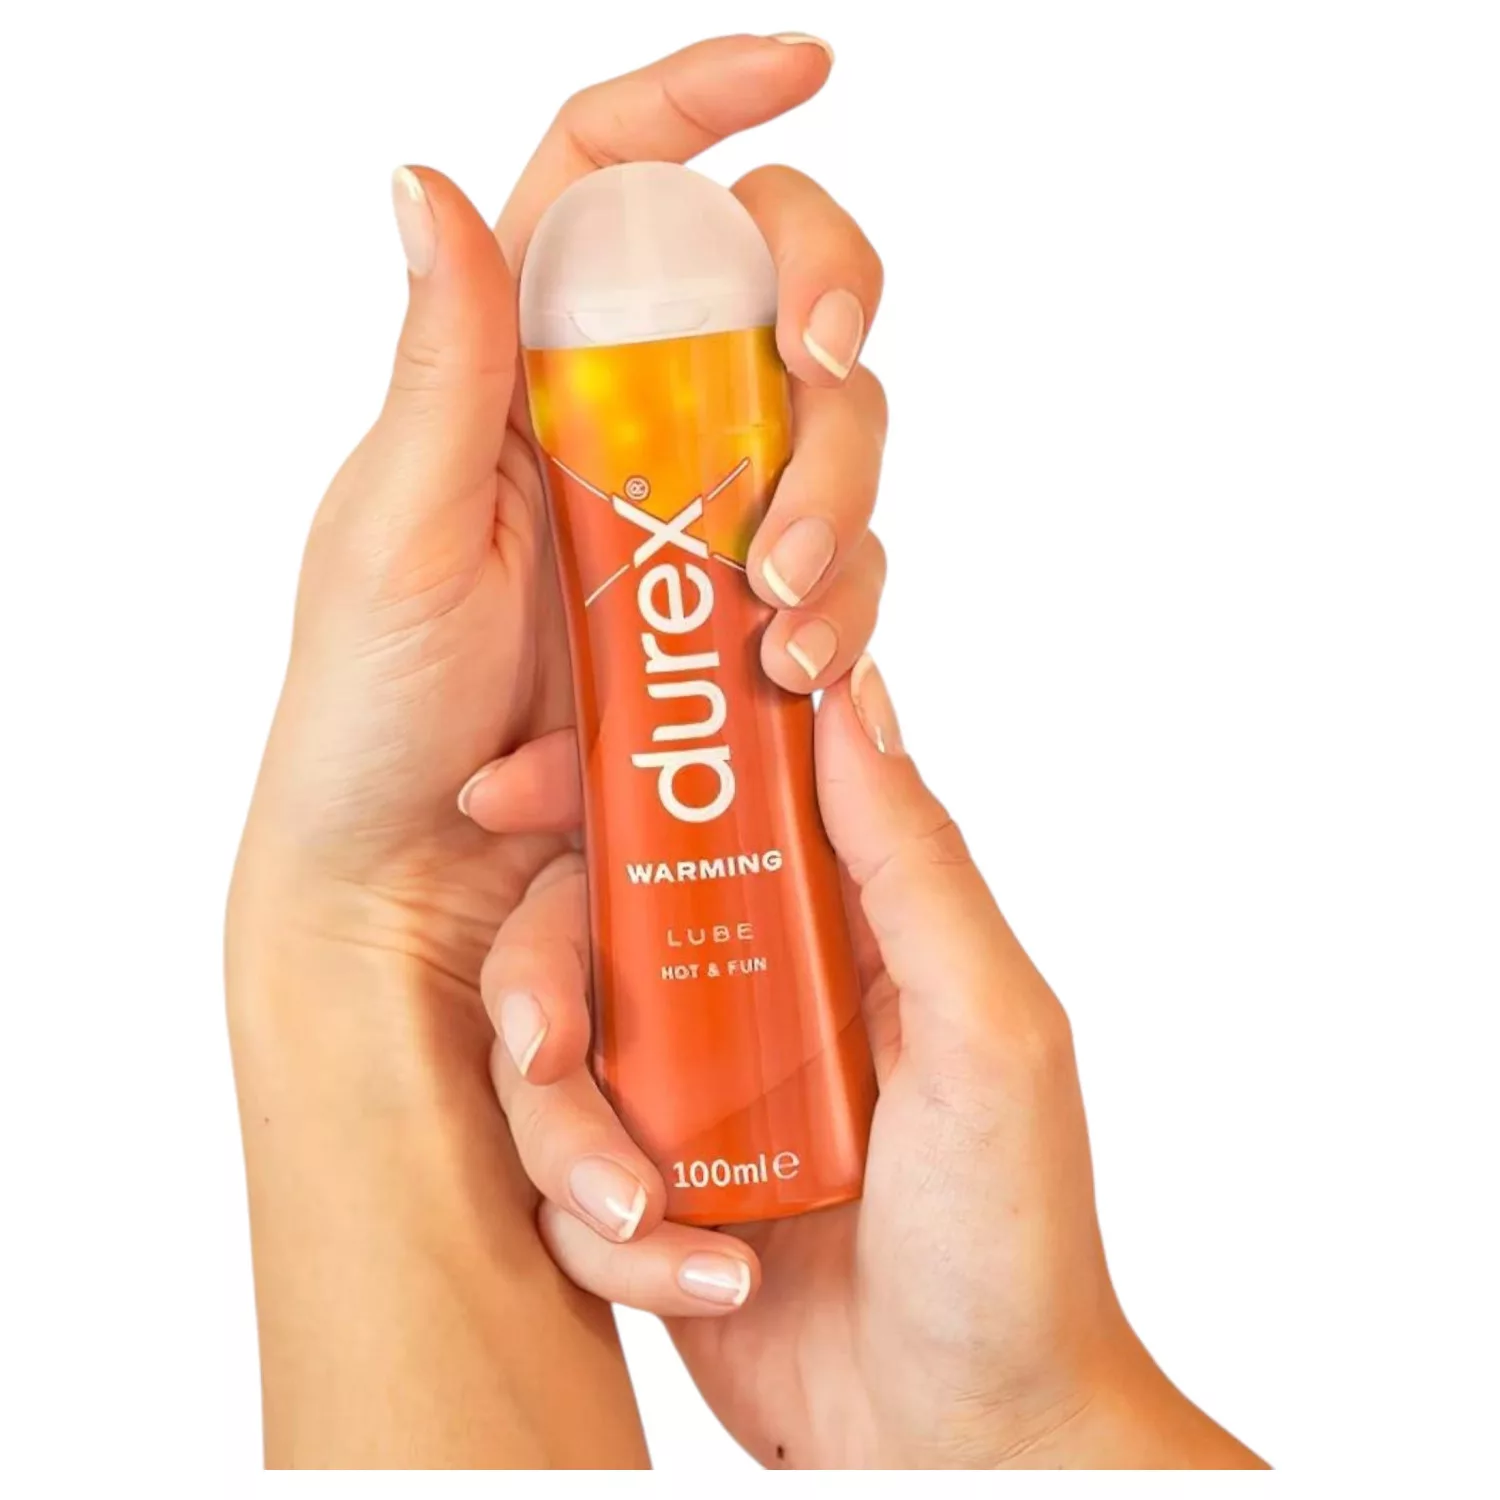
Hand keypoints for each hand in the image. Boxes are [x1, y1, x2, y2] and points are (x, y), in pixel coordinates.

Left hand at [230, 32, 883, 1034]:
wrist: (418, 875)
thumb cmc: (373, 706)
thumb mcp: (396, 527)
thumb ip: (443, 359)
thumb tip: (424, 178)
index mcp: (527, 365)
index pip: (619, 181)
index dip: (712, 99)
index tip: (809, 68)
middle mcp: (624, 423)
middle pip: (780, 304)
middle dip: (830, 344)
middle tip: (816, 406)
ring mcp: (693, 524)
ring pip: (835, 450)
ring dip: (840, 512)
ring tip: (776, 624)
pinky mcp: (737, 621)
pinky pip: (837, 582)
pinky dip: (839, 617)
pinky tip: (796, 680)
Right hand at [477, 663, 1265, 1468]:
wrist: (964, 1437)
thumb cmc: (1008, 1238)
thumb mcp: (988, 1031)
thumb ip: (916, 864)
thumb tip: (846, 697)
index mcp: (831, 926)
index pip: (701, 804)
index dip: (599, 778)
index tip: (512, 789)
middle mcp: (749, 988)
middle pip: (585, 920)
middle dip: (539, 975)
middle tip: (541, 1040)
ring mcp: (691, 1090)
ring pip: (549, 1053)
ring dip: (573, 1137)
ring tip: (644, 1209)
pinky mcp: (649, 1185)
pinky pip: (562, 1175)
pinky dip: (614, 1233)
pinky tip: (705, 1274)